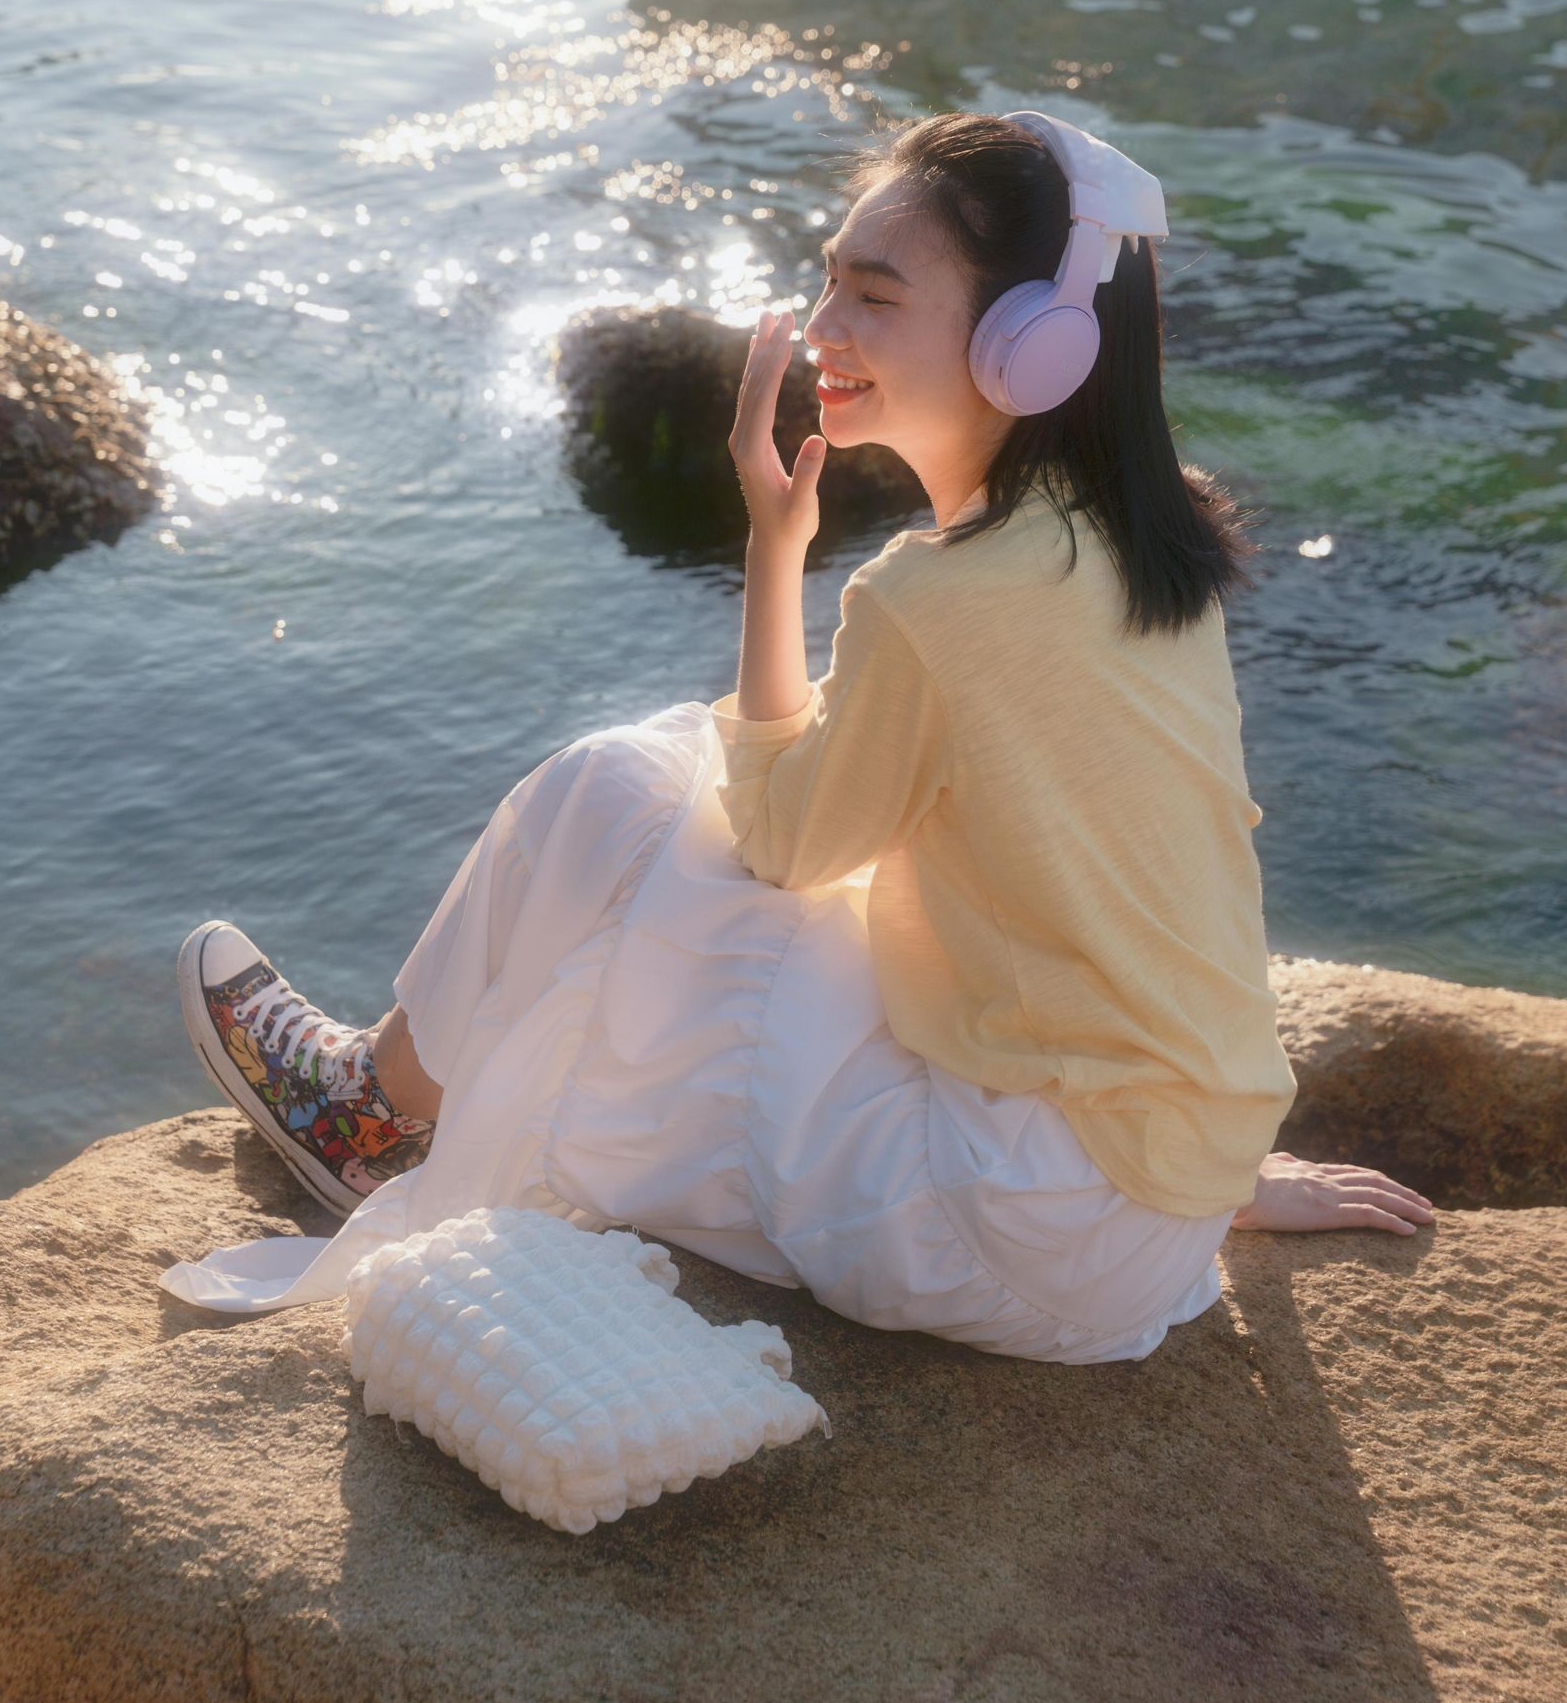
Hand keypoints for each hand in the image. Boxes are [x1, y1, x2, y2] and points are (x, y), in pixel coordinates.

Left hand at [727, 306, 826, 558]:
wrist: (772, 542)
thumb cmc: (792, 526)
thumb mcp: (803, 503)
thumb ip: (808, 473)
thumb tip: (816, 440)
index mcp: (753, 450)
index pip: (762, 396)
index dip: (774, 362)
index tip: (785, 333)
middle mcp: (742, 439)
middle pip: (752, 383)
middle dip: (766, 346)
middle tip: (778, 312)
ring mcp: (742, 438)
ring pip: (749, 386)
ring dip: (760, 351)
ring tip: (768, 319)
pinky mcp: (748, 440)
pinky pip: (751, 396)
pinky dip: (758, 370)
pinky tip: (761, 351)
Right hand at [1230, 1150, 1434, 1234]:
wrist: (1233, 1185)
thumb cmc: (1238, 1181)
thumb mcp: (1263, 1169)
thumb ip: (1280, 1164)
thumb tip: (1286, 1159)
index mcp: (1308, 1170)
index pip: (1352, 1172)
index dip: (1377, 1180)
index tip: (1395, 1187)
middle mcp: (1324, 1178)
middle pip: (1373, 1182)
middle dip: (1402, 1192)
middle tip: (1425, 1204)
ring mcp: (1328, 1193)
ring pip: (1379, 1196)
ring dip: (1407, 1206)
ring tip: (1427, 1217)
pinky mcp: (1328, 1211)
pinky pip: (1369, 1215)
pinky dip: (1393, 1222)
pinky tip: (1409, 1231)